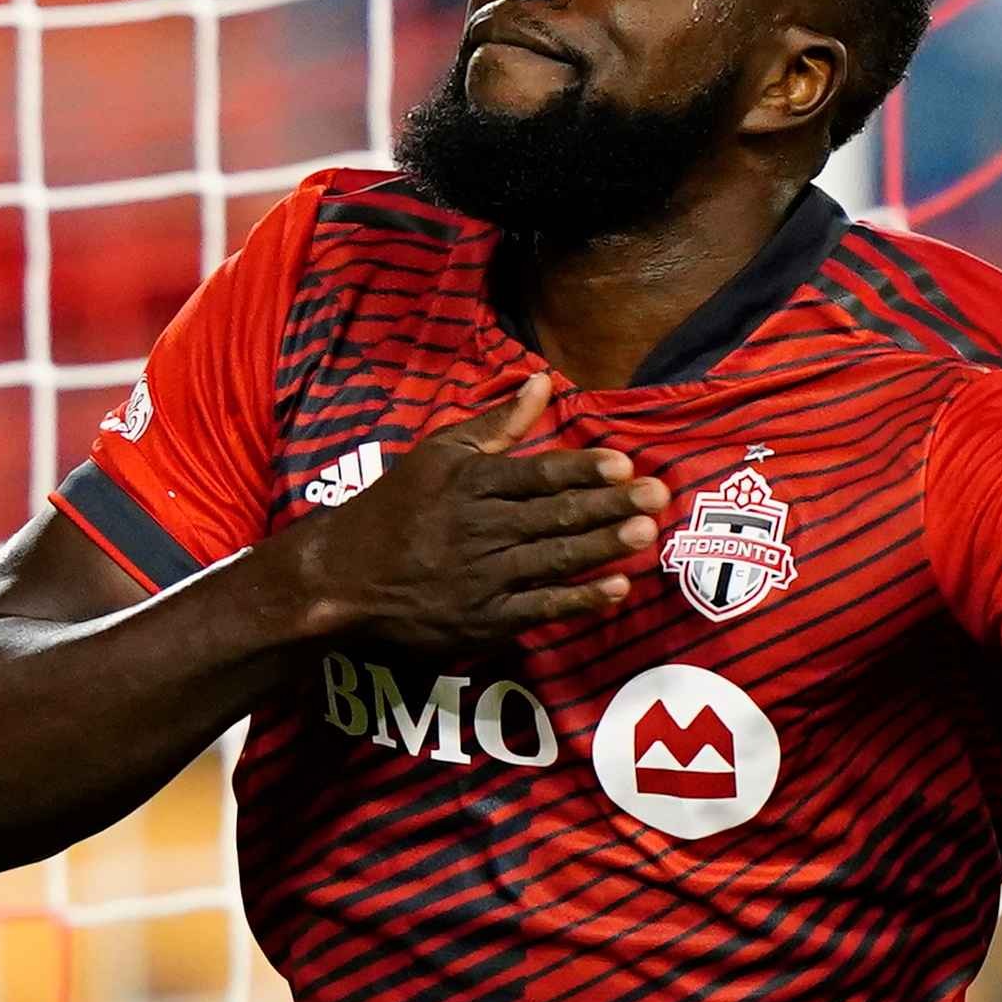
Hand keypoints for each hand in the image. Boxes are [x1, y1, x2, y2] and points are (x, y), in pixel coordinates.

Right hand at [284, 373, 663, 649]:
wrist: (344, 577)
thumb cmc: (396, 509)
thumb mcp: (437, 455)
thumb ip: (495, 424)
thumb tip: (542, 381)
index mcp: (471, 484)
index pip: (537, 474)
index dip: (583, 469)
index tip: (624, 463)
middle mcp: (480, 528)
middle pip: (555, 515)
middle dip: (611, 505)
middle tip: (658, 495)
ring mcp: (482, 577)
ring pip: (553, 558)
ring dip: (604, 547)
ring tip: (646, 533)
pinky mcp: (482, 620)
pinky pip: (539, 608)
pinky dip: (578, 599)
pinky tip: (616, 589)